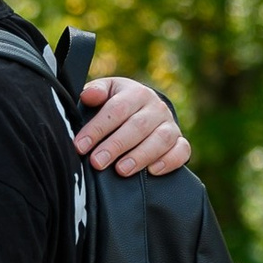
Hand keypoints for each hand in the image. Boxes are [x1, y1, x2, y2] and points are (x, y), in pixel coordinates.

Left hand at [75, 78, 190, 175]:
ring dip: (141, 156)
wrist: (144, 110)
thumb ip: (95, 92)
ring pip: (161, 139)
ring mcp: (170, 125)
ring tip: (121, 170)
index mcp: (136, 93)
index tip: (81, 146)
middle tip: (97, 162)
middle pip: (138, 126)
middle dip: (116, 145)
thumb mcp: (106, 93)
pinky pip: (181, 151)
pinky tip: (152, 171)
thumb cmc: (118, 103)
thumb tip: (88, 95)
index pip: (117, 109)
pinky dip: (169, 161)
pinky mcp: (180, 141)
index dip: (97, 128)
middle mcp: (156, 107)